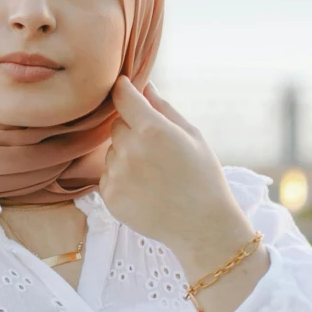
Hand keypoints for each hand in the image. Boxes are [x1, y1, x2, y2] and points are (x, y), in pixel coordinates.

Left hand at [100, 77, 269, 310]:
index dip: (123, 89)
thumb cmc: (203, 177)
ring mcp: (117, 175)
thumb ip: (164, 108)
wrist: (202, 226)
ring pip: (112, 152)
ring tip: (154, 174)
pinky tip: (145, 189)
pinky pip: (108, 175)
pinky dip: (121, 178)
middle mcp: (130, 150)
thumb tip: (144, 85)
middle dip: (132, 130)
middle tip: (157, 149)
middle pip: (117, 126)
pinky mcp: (110, 196)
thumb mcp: (192, 136)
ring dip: (126, 156)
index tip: (124, 86)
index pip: (123, 97)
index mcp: (153, 130)